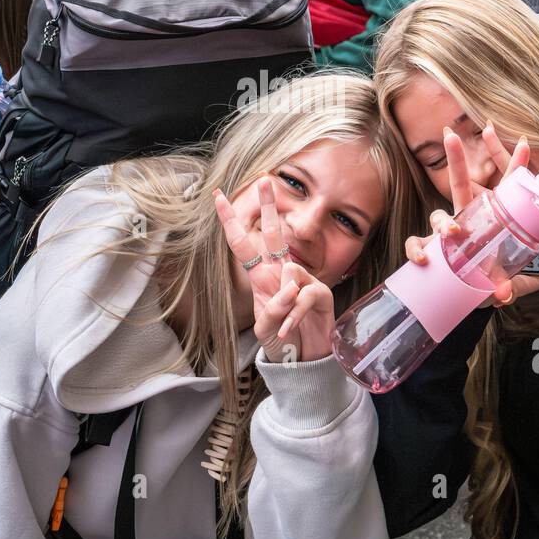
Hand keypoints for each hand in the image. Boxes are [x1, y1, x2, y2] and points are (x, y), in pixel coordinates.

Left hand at [213, 178, 334, 362]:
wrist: (304, 359)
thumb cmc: (282, 338)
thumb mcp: (265, 327)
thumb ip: (273, 309)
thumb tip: (291, 284)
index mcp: (262, 276)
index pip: (243, 243)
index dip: (231, 221)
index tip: (218, 197)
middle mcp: (282, 272)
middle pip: (275, 232)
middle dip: (270, 205)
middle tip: (266, 178)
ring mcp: (303, 281)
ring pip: (290, 271)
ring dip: (283, 304)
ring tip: (283, 323)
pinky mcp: (320, 294)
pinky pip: (303, 296)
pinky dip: (293, 316)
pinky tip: (289, 328)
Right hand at [403, 125, 538, 305]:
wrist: (470, 304)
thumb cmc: (495, 282)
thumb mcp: (523, 275)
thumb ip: (532, 277)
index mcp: (492, 221)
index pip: (504, 189)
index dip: (514, 166)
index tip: (525, 142)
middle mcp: (467, 222)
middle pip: (459, 184)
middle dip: (455, 158)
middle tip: (451, 134)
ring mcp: (446, 237)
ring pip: (438, 216)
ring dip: (444, 222)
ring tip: (453, 234)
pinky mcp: (431, 253)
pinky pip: (416, 244)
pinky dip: (416, 249)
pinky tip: (423, 261)